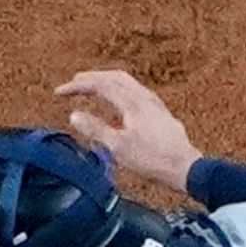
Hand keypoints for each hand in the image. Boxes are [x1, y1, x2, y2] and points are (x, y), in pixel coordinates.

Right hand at [58, 70, 200, 188]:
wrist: (185, 168)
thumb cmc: (153, 160)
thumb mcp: (118, 148)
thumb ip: (96, 129)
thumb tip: (74, 115)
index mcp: (131, 102)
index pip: (99, 84)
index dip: (77, 86)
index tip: (60, 91)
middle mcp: (144, 97)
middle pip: (114, 77)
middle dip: (91, 78)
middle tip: (74, 83)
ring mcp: (154, 104)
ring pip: (127, 83)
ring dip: (106, 82)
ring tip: (93, 88)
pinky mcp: (160, 113)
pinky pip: (136, 92)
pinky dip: (120, 91)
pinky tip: (119, 103)